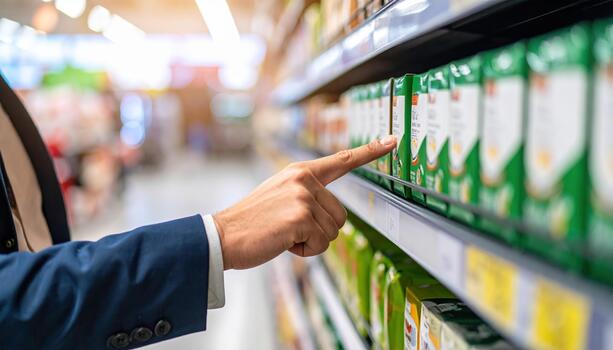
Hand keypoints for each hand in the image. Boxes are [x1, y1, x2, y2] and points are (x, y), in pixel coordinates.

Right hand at [213, 136, 396, 269]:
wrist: (225, 235)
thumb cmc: (253, 221)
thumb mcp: (280, 195)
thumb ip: (306, 195)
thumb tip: (331, 214)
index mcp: (300, 172)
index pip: (341, 160)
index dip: (370, 152)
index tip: (392, 141)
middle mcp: (304, 180)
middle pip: (340, 216)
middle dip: (320, 231)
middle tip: (290, 229)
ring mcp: (303, 197)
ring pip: (332, 232)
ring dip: (311, 242)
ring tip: (284, 234)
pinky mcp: (300, 217)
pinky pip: (321, 244)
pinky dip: (305, 251)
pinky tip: (283, 242)